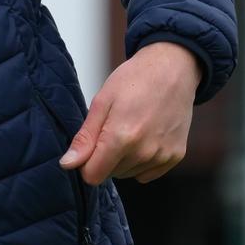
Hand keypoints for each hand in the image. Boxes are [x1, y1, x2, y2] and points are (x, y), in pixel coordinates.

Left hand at [58, 42, 200, 185]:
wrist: (173, 69)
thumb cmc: (134, 80)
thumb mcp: (102, 102)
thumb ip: (85, 137)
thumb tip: (67, 164)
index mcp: (121, 138)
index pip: (93, 176)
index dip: (85, 163)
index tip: (90, 145)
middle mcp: (144, 152)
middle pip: (111, 175)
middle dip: (105, 158)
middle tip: (112, 129)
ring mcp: (163, 155)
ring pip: (129, 174)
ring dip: (124, 160)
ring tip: (131, 129)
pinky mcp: (176, 155)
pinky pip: (148, 173)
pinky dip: (142, 162)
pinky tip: (145, 137)